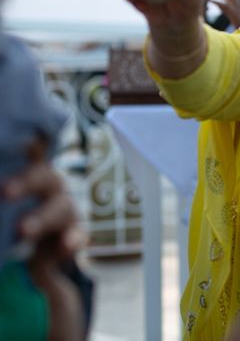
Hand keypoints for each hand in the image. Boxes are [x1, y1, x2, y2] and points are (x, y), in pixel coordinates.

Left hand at [2, 142, 84, 340]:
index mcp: (30, 172)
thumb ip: (1, 191)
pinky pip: (78, 236)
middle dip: (27, 182)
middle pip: (45, 177)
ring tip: (23, 230)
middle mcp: (50, 187)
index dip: (34, 142)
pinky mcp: (74, 236)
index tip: (27, 137)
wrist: (34, 255)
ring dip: (42, 218)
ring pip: (60, 208)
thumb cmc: (10, 218)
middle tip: (5, 192)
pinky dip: (72, 240)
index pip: (34, 151)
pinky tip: (67, 246)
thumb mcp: (2, 201)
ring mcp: (65, 210)